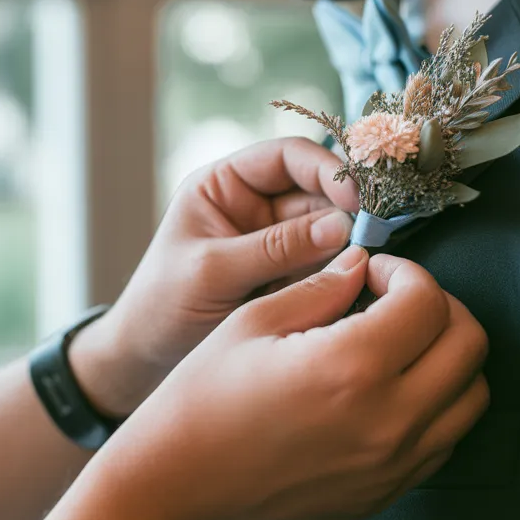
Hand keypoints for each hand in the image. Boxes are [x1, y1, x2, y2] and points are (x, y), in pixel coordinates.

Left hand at [72, 138, 358, 416]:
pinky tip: (358, 283)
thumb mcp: (211, 272)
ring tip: (369, 264)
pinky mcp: (291, 278)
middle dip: (347, 210)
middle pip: (318, 191)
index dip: (327, 169)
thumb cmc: (161, 307)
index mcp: (225, 184)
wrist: (145, 362)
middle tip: (374, 236)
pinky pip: (328, 265)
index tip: (357, 198)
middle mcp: (256, 206)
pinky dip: (344, 272)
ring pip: (330, 230)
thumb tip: (341, 227)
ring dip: (350, 244)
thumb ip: (273, 248)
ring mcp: (277, 242)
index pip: (288, 156)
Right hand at [100, 246, 489, 519]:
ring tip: (400, 344)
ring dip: (448, 356)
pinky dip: (438, 404)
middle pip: (470, 344)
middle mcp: (387, 420)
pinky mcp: (387, 493)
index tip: (373, 271)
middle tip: (396, 299)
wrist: (178, 486)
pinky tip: (391, 389)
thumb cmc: (205, 397)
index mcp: (352, 367)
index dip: (405, 272)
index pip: (428, 301)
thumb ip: (322, 286)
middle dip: (440, 306)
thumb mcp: (254, 321)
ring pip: (473, 395)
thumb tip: (363, 263)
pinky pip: (447, 439)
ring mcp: (393, 464)